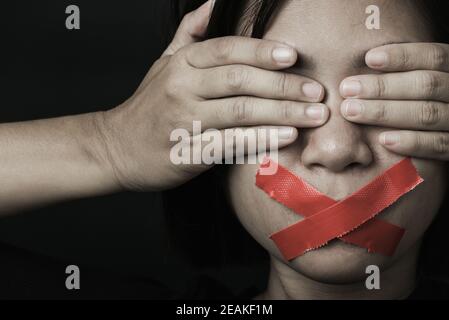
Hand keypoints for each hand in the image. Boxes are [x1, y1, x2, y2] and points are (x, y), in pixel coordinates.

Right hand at [95, 1, 327, 190]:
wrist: (115, 147)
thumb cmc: (149, 105)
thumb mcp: (164, 62)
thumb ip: (190, 32)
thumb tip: (215, 2)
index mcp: (181, 63)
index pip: (227, 50)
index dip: (262, 51)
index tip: (295, 55)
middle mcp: (182, 88)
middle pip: (240, 80)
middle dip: (284, 85)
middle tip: (317, 90)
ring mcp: (184, 121)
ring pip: (240, 112)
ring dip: (282, 113)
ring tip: (315, 115)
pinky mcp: (188, 152)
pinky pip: (230, 144)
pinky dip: (260, 139)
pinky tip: (286, 137)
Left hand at [339, 43, 448, 159]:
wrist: (448, 149)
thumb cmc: (412, 106)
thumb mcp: (415, 86)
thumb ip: (398, 75)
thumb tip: (362, 59)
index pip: (434, 57)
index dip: (402, 56)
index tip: (368, 58)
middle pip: (426, 85)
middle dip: (383, 86)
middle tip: (347, 89)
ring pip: (427, 114)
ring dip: (385, 112)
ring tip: (351, 111)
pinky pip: (437, 145)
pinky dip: (410, 141)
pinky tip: (382, 140)